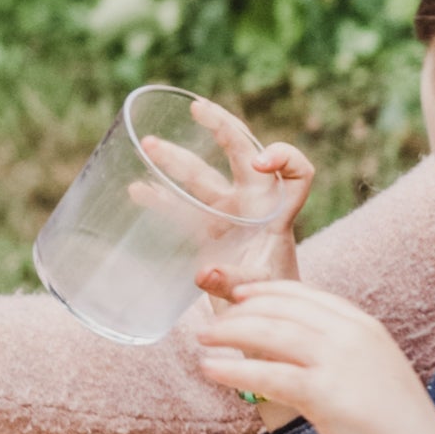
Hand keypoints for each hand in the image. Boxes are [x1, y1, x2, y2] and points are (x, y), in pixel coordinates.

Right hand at [144, 96, 315, 286]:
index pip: (297, 174)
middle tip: (197, 108)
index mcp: (276, 214)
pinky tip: (137, 189)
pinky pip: (181, 207)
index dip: (284, 157)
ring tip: (147, 143)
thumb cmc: (272, 305)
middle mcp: (254, 206)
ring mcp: (228, 216)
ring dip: (176, 159)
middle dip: (222, 128)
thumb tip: (203, 272)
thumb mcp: (258, 291)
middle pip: (243, 154)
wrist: (260, 324)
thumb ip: (235, 282)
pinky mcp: (207, 232)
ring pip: (202, 177)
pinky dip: (160, 197)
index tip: (259, 162)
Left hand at [192, 272, 434, 433]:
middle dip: (241, 311)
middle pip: (283, 309)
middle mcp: (352, 335)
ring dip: (230, 333)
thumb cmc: (395, 425)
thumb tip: (303, 352)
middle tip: (212, 322)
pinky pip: (268, 373)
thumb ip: (343, 354)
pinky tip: (210, 370)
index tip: (241, 293)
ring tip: (203, 339)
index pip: (306, 295)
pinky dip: (234, 369)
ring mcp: (338, 361)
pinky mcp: (323, 392)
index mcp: (365, 326)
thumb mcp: (374, 372)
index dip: (267, 291)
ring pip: (271, 333)